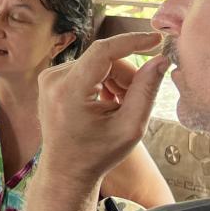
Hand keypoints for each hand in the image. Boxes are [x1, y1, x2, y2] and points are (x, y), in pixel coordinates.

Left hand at [37, 32, 168, 186]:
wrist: (66, 171)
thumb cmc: (98, 154)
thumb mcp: (130, 127)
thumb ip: (146, 90)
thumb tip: (160, 59)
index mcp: (69, 91)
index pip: (103, 51)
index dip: (132, 42)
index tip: (156, 40)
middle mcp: (53, 80)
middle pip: (103, 59)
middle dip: (126, 75)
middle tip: (135, 100)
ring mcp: (49, 78)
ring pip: (96, 63)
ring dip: (115, 80)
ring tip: (119, 106)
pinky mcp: (50, 80)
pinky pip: (86, 68)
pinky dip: (102, 81)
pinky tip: (107, 103)